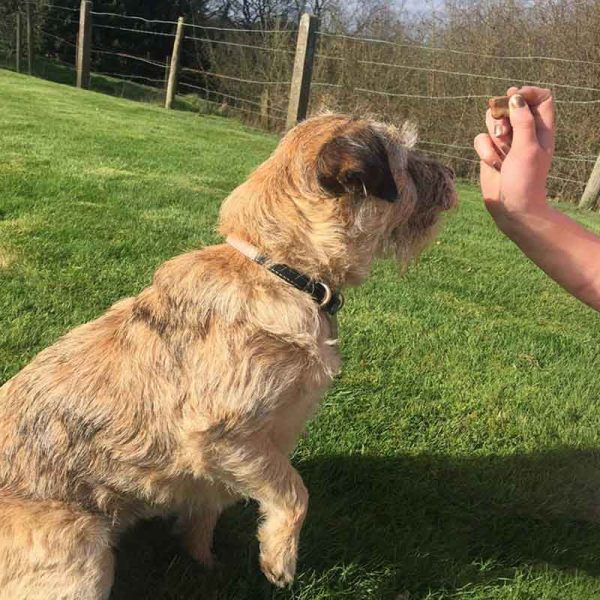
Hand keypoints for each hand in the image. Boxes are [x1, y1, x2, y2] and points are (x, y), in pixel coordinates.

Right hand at [474, 86, 554, 227]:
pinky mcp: (489, 152)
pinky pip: (480, 140)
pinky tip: (493, 164)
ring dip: (492, 134)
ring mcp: (505, 142)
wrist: (511, 208)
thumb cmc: (526, 180)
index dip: (527, 93)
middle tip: (504, 131)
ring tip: (501, 151)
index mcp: (542, 129)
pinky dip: (484, 151)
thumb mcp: (527, 148)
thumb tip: (514, 98)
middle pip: (510, 106)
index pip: (540, 98)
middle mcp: (524, 132)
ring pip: (491, 121)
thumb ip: (522, 120)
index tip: (513, 96)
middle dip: (502, 115)